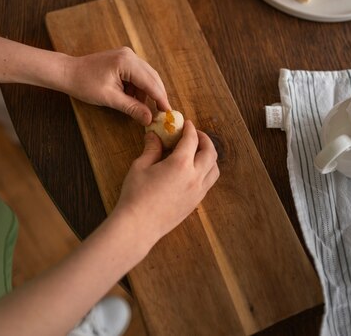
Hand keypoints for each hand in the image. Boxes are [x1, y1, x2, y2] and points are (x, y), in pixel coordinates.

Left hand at [62, 47, 167, 124]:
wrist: (68, 72)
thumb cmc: (84, 84)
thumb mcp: (109, 98)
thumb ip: (131, 108)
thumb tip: (149, 119)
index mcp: (127, 62)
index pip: (150, 82)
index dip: (160, 98)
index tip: (168, 112)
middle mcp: (130, 55)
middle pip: (152, 77)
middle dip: (156, 95)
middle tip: (161, 112)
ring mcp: (127, 56)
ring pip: (146, 76)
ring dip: (145, 92)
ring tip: (140, 108)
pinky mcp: (123, 59)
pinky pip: (137, 74)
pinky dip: (137, 88)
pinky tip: (131, 98)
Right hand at [114, 120, 218, 245]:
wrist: (138, 226)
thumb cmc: (136, 194)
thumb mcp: (141, 166)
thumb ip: (152, 149)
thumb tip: (154, 135)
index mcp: (180, 164)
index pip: (192, 140)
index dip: (189, 128)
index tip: (186, 123)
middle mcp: (194, 177)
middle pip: (210, 152)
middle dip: (204, 140)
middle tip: (194, 135)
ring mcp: (198, 192)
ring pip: (214, 169)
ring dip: (209, 156)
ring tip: (197, 152)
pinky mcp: (195, 203)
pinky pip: (209, 183)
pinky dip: (206, 171)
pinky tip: (193, 170)